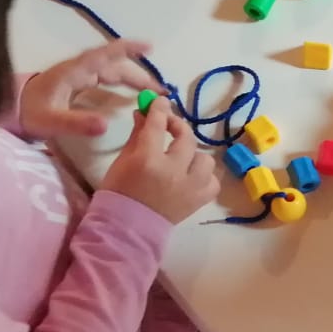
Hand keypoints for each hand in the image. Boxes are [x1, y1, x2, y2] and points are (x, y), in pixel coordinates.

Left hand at [20, 40, 160, 138]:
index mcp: (75, 71)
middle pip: (115, 66)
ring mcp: (81, 75)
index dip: (127, 49)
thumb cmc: (29, 112)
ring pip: (113, 72)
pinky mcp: (80, 83)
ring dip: (134, 79)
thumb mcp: (51, 121)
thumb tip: (105, 125)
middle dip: (139, 76)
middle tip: (162, 92)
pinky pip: (108, 78)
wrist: (11, 107)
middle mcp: (81, 69)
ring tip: (155, 92)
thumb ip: (76, 123)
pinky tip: (134, 92)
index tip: (149, 47)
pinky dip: (124, 83)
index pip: (105, 54)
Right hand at [99, 96, 219, 223]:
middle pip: (186, 137)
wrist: (126, 229)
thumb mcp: (123, 160)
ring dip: (193, 155)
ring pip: (205, 159)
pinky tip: (192, 176)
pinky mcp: (198, 201)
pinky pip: (213, 182)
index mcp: (148, 160)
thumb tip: (145, 113)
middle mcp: (173, 172)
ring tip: (182, 158)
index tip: (161, 102)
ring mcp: (189, 188)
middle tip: (169, 126)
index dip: (160, 109)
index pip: (158, 124)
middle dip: (178, 126)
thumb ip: (138, 135)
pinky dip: (205, 176)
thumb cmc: (119, 192)